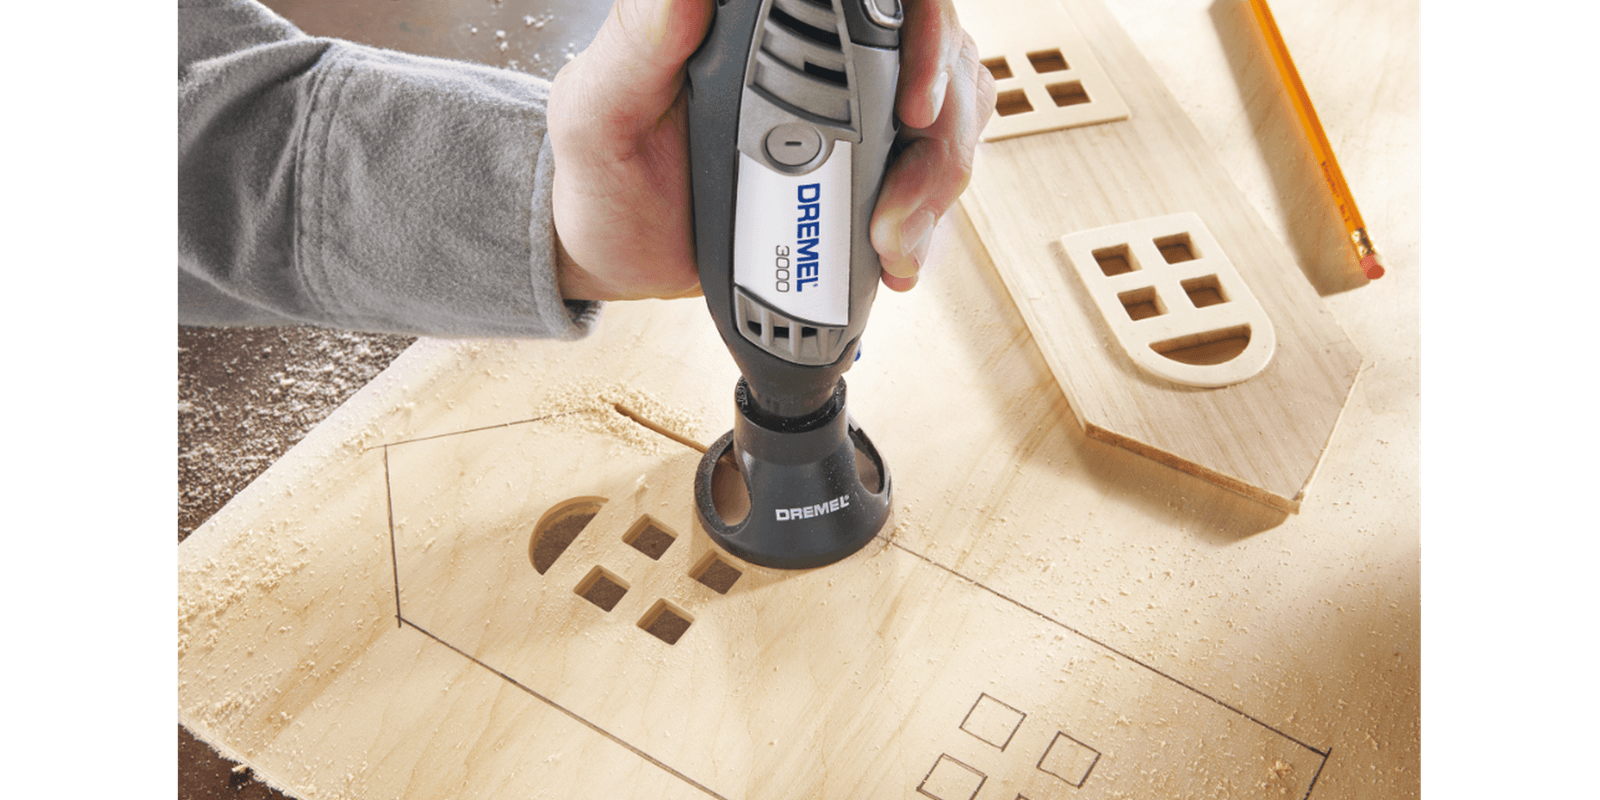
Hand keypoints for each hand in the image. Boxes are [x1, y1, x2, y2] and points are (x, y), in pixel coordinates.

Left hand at [548, 0, 995, 300]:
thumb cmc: (600, 174)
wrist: (617, 252)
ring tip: (890, 244)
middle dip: (939, 141)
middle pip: (936, 54)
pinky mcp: (865, 160)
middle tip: (894, 212)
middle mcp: (816, 49)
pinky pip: (933, 169)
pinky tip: (895, 255)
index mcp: (755, 17)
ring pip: (953, 112)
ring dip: (936, 184)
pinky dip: (928, 217)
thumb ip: (639, 41)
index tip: (916, 105)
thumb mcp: (599, 110)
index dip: (922, 33)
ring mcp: (852, 105)